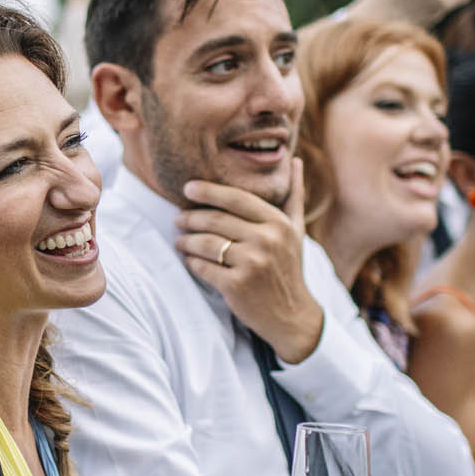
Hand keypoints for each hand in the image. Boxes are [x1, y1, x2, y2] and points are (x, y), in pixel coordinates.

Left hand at [175, 158, 322, 361]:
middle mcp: (267, 240)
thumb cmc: (289, 267)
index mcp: (279, 223)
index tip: (187, 188)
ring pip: (206, 243)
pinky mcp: (237, 286)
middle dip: (190, 217)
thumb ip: (293, 195)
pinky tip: (189, 259)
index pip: (236, 198)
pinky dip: (191, 262)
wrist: (292, 315)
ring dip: (186, 240)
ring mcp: (252, 264)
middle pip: (216, 220)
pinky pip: (203, 267)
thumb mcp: (296, 230)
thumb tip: (297, 159)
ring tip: (179, 239)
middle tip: (177, 218)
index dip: (208, 191)